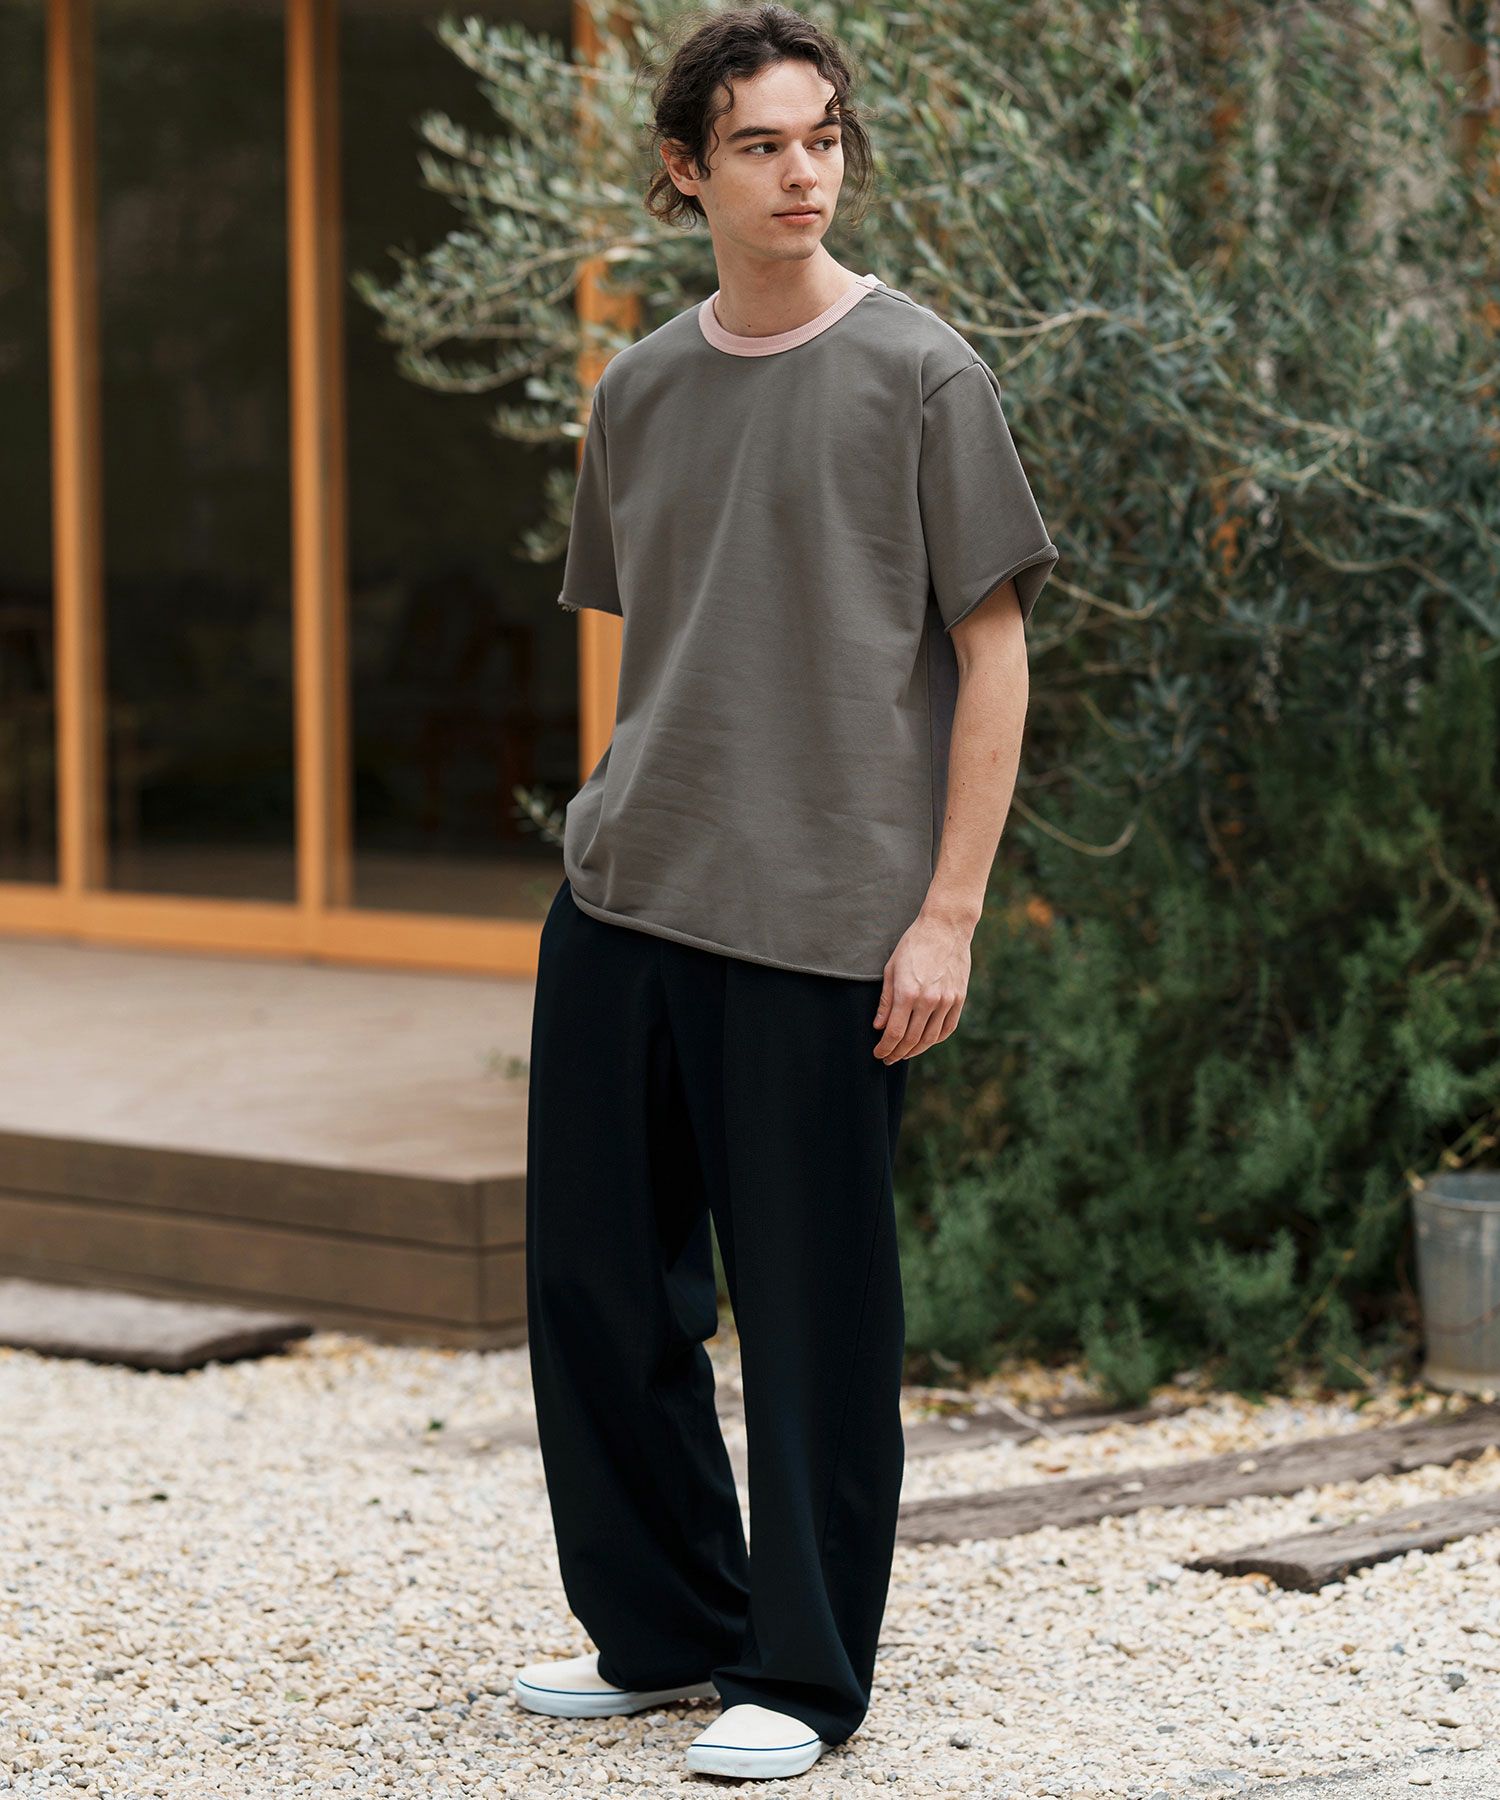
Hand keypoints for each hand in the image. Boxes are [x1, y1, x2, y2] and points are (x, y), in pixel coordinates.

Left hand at [873, 910, 971, 1061]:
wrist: (945, 928)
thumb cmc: (913, 945)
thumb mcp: (891, 969)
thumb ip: (886, 1001)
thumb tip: (879, 1027)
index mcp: (907, 993)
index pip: (894, 1032)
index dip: (885, 1047)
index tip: (878, 1053)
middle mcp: (928, 1000)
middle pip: (911, 1039)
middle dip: (897, 1053)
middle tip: (888, 1058)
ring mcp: (946, 1001)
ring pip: (930, 1038)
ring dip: (915, 1050)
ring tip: (904, 1053)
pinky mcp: (959, 999)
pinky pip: (947, 1028)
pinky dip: (934, 1040)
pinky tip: (924, 1042)